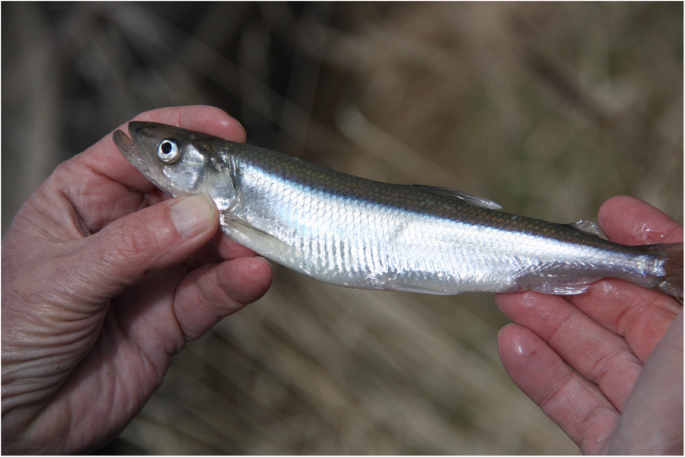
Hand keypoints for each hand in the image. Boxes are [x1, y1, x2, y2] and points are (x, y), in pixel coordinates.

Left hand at [1, 106, 272, 452]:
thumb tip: (197, 214)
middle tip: (251, 197)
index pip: (138, 151)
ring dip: (236, 243)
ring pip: (206, 246)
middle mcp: (123, 232)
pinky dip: (235, 285)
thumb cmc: (5, 339)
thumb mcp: (63, 279)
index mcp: (81, 200)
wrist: (11, 426)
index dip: (183, 134)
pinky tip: (252, 276)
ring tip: (254, 243)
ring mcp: (151, 275)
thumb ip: (134, 246)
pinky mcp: (171, 319)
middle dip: (219, 194)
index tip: (226, 131)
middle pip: (184, 196)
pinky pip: (210, 295)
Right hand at [496, 196, 682, 453]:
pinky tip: (515, 347)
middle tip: (539, 260)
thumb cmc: (684, 437)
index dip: (653, 245)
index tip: (613, 214)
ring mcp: (661, 426)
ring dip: (552, 325)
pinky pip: (581, 408)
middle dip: (583, 284)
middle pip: (639, 320)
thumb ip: (684, 300)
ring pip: (603, 362)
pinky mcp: (624, 452)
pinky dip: (544, 376)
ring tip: (511, 296)